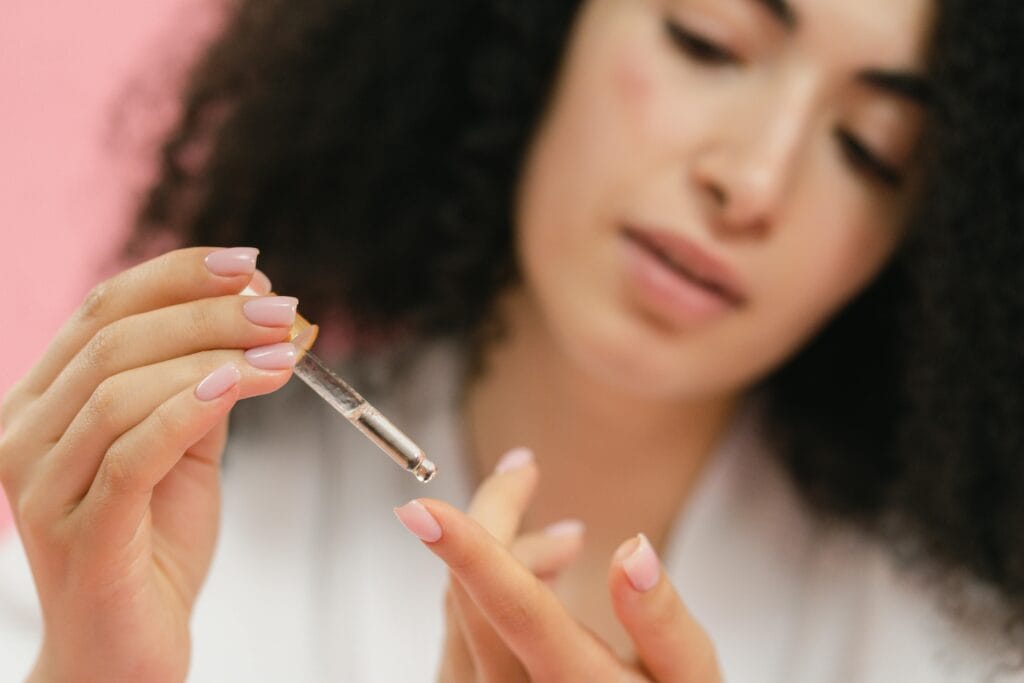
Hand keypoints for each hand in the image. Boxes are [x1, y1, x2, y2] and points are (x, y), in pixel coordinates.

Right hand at [0, 247, 297, 681]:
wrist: (127, 653)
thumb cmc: (155, 546)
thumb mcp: (184, 450)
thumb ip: (202, 386)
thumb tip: (255, 319)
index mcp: (44, 402)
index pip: (103, 309)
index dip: (178, 276)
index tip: (249, 264)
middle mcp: (25, 435)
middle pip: (114, 338)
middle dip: (207, 312)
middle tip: (282, 308)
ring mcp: (43, 487)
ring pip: (121, 388)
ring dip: (214, 355)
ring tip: (285, 352)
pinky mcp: (79, 534)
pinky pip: (132, 453)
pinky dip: (189, 408)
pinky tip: (242, 383)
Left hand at [394, 449, 722, 681]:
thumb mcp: (688, 678)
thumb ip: (662, 620)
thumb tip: (633, 550)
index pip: (514, 607)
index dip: (468, 551)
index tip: (423, 509)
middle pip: (471, 590)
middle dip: (498, 520)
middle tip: (534, 478)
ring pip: (461, 605)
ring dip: (500, 555)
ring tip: (569, 544)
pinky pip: (460, 628)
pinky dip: (488, 590)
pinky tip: (536, 585)